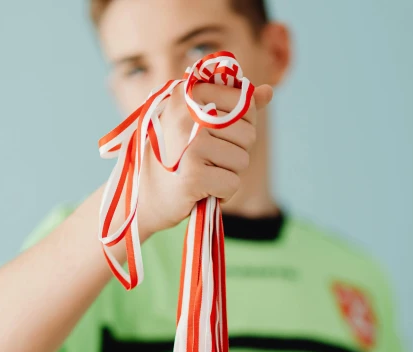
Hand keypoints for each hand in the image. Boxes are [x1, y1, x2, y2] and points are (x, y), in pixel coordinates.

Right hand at [137, 82, 272, 236]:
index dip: (240, 124)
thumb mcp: (198, 125)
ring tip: (203, 175)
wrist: (144, 199)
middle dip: (234, 154)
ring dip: (227, 175)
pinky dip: (222, 194)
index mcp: (187, 94)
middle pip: (248, 134)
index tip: (216, 135)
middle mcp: (187, 114)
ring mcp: (190, 145)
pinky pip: (233, 183)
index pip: (243, 102)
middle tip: (206, 161)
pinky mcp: (193, 175)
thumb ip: (234, 107)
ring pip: (242, 160)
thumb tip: (268, 92)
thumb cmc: (174, 160)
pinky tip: (202, 191)